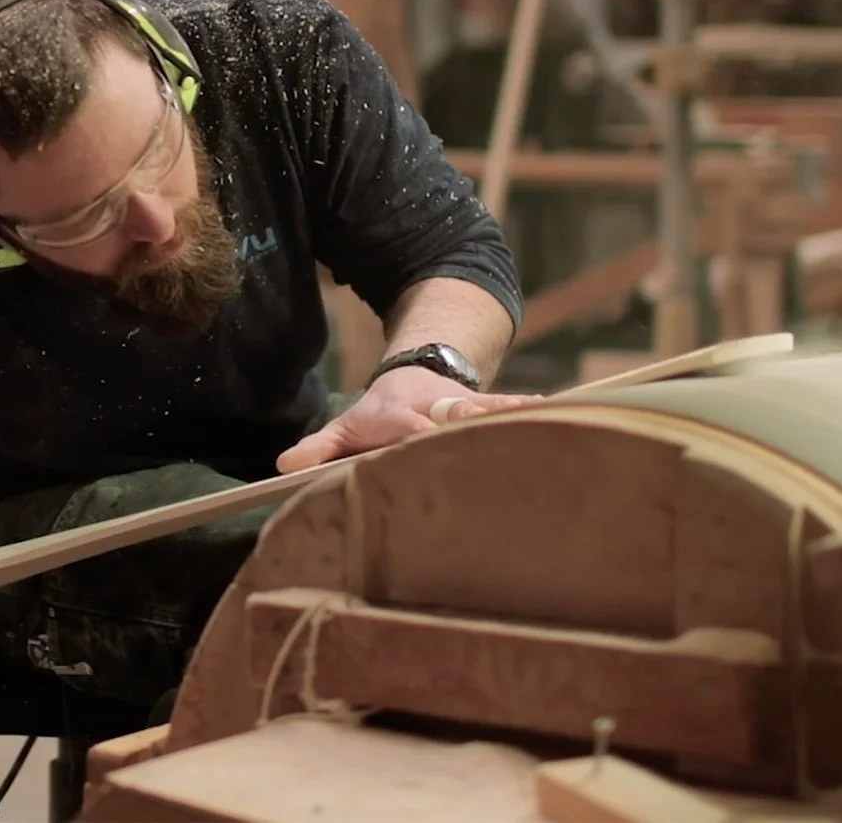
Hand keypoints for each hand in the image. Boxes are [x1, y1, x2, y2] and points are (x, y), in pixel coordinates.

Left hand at [275, 366, 544, 473]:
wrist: (420, 373)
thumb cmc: (380, 415)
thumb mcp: (347, 426)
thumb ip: (318, 448)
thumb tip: (282, 467)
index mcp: (398, 415)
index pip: (403, 425)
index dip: (413, 433)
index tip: (422, 439)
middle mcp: (435, 407)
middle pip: (450, 414)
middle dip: (463, 422)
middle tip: (478, 433)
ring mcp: (466, 405)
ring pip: (487, 406)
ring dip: (506, 415)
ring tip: (532, 422)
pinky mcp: (494, 407)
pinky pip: (514, 405)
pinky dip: (533, 409)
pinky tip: (559, 414)